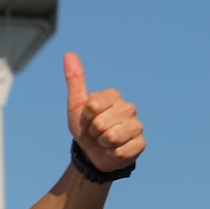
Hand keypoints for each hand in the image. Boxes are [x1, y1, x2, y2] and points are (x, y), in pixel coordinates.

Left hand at [66, 53, 144, 174]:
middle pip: (100, 123)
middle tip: (96, 132)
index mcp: (113, 96)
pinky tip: (114, 150)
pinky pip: (120, 151)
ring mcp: (137, 126)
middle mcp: (129, 107)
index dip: (85, 117)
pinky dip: (112, 154)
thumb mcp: (76, 105)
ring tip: (104, 141)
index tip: (88, 119)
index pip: (93, 106)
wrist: (93, 152)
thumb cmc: (85, 126)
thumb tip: (69, 54)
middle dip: (93, 132)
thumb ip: (75, 80)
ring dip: (102, 144)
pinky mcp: (141, 144)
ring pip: (111, 138)